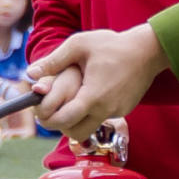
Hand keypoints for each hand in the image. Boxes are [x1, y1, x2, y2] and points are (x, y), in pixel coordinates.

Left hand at [28, 23, 166, 131]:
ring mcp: (117, 111)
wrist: (149, 50)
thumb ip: (54, 60)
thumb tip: (30, 73)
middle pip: (76, 133)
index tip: (40, 110)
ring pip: (89, 128)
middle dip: (60, 125)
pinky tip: (88, 94)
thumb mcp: (79, 45)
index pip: (64, 120)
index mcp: (92, 96)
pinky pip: (102, 118)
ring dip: (76, 121)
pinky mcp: (124, 109)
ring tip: (68, 102)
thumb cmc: (113, 45)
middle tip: (51, 111)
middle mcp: (106, 109)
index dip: (48, 118)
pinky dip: (91, 112)